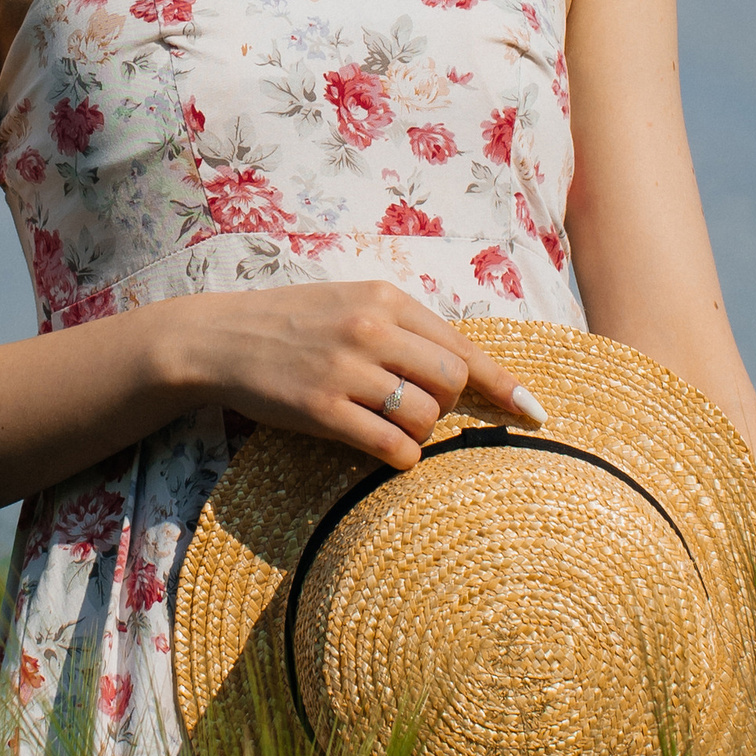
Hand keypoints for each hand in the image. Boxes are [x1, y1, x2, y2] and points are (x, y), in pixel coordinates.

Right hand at [162, 281, 546, 470]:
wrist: (219, 339)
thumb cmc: (292, 323)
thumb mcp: (351, 303)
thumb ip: (403, 328)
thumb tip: (464, 367)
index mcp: (385, 299)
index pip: (464, 346)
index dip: (505, 385)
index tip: (536, 414)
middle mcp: (370, 330)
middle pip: (452, 382)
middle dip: (447, 405)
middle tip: (417, 408)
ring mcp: (345, 370)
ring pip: (425, 417)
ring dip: (419, 432)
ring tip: (388, 425)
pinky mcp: (321, 410)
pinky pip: (391, 446)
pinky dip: (399, 456)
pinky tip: (382, 449)